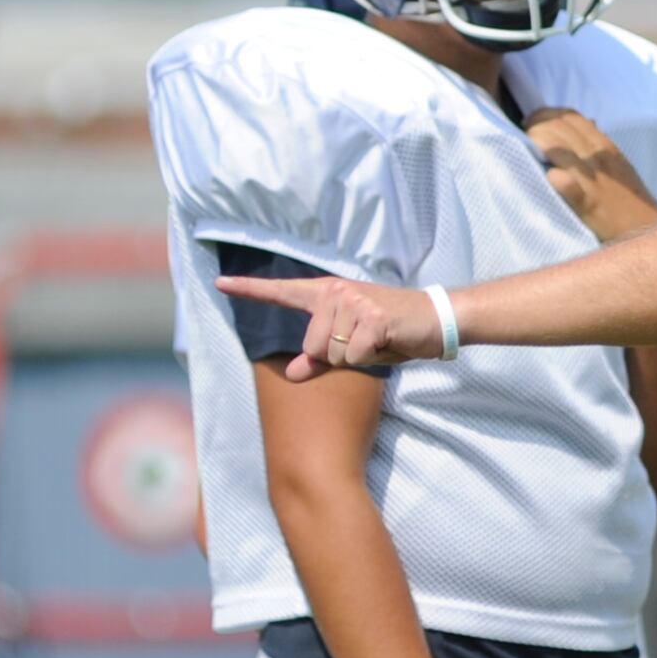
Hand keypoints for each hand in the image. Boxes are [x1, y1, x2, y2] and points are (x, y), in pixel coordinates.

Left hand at [215, 275, 439, 380]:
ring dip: (356, 358)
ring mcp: (354, 304)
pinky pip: (352, 358)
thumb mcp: (353, 343)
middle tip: (366, 343)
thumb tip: (293, 374)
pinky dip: (371, 360)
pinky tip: (387, 343)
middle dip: (337, 356)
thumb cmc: (393, 332)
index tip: (220, 283)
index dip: (249, 290)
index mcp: (329, 293)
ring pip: (331, 354)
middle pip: (311, 346)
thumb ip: (321, 358)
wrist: (436, 319)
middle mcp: (337, 293)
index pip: (283, 291)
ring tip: (378, 341)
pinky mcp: (371, 320)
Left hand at [525, 108, 656, 241]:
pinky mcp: (586, 203)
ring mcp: (592, 179)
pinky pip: (565, 183)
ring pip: (557, 147)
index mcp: (605, 147)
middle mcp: (597, 157)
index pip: (571, 117)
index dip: (547, 114)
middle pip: (559, 128)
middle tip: (523, 134)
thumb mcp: (619, 166)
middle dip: (535, 126)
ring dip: (536, 143)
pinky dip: (553, 176)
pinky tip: (545, 176)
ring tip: (526, 150)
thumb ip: (601, 146)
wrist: (645, 230)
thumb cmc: (630, 200)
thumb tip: (589, 122)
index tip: (534, 122)